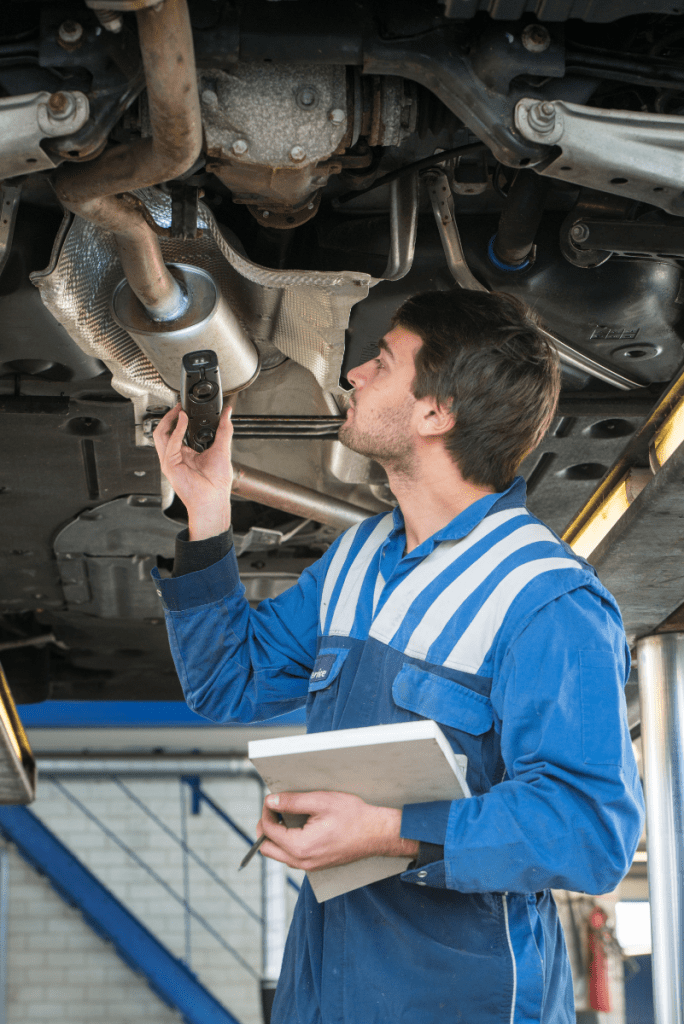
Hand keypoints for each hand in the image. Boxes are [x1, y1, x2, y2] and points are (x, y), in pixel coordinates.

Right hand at [153, 403, 233, 539]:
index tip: (187, 407)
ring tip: (180, 409)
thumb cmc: (216, 483)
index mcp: (187, 454)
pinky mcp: (169, 465)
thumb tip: (228, 414)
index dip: (179, 419)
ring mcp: (171, 461)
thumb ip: (224, 430)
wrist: (213, 499)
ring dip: (169, 419)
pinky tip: (184, 420)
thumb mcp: (222, 449)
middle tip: (180, 405)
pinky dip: (177, 429)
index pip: (177, 432)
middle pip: (165, 431)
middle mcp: (176, 457)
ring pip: (161, 434)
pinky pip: (170, 442)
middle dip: (171, 416)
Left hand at [256, 791, 418, 871]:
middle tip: (275, 809)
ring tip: (287, 816)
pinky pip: (292, 857)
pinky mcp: (316, 865)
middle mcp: (302, 862)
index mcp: (300, 847)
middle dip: (266, 827)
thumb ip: (292, 802)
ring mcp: (309, 866)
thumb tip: (271, 802)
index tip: (272, 799)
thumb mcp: (321, 801)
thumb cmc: (353, 816)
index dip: (266, 812)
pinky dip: (288, 842)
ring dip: (276, 836)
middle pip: (267, 848)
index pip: (268, 831)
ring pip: (279, 854)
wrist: (376, 833)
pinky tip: (299, 826)